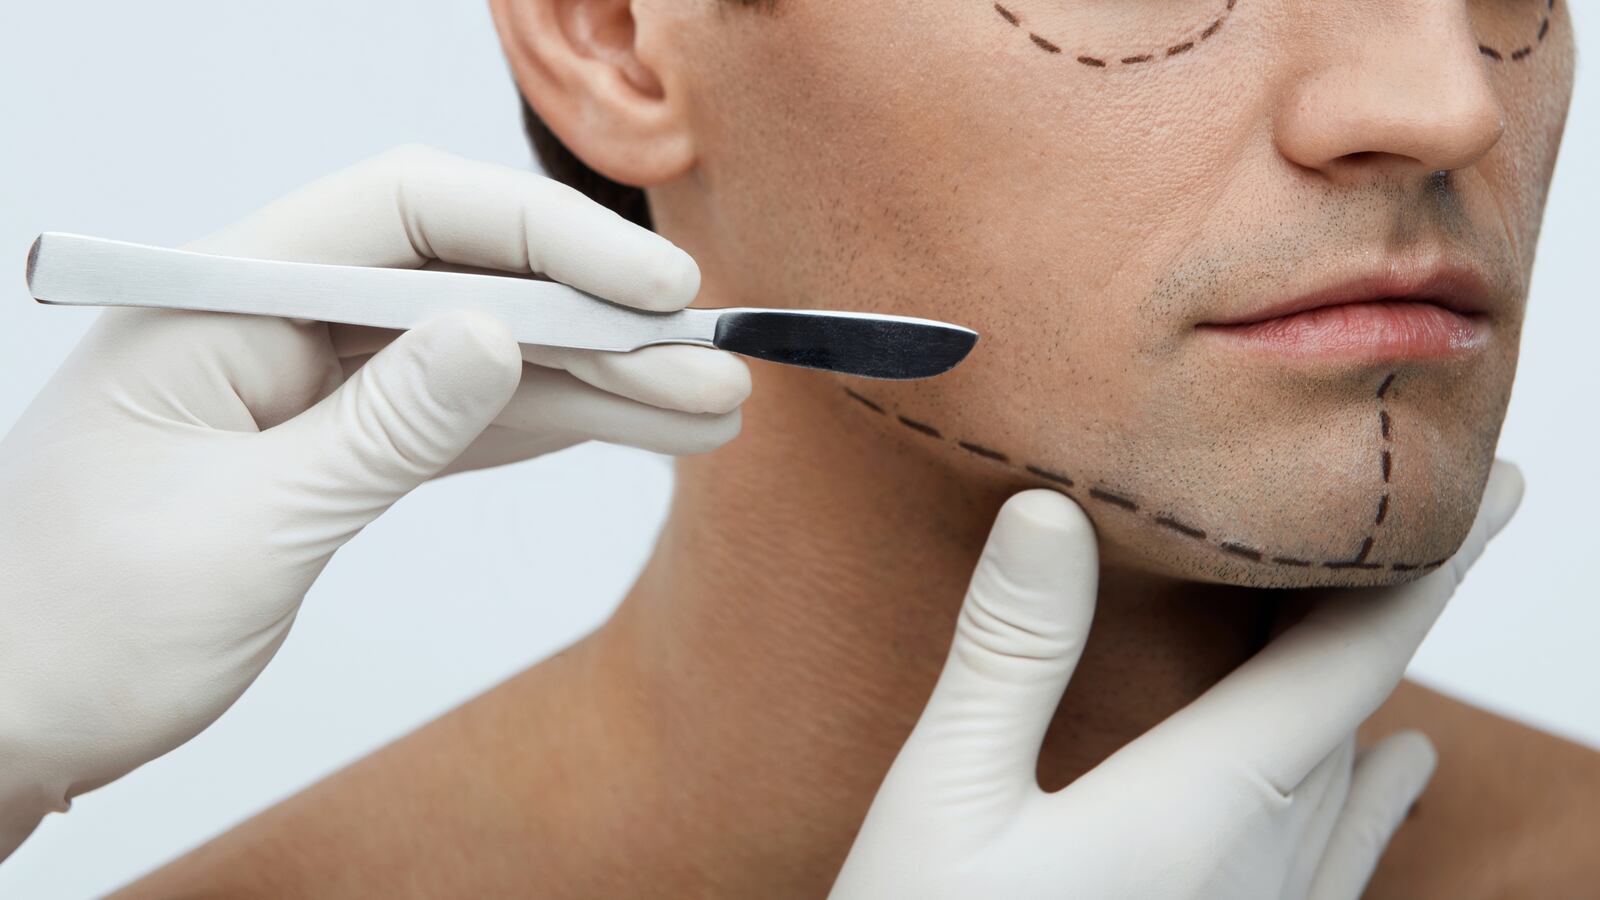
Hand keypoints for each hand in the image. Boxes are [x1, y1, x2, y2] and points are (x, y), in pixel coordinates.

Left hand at [0, 145, 749, 855]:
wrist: (13, 725)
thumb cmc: (75, 631)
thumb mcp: (245, 529)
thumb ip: (380, 426)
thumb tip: (496, 333)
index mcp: (218, 302)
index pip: (404, 217)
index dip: (541, 236)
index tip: (647, 288)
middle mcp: (271, 323)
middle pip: (461, 283)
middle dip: (592, 321)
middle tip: (707, 359)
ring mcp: (308, 386)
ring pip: (478, 357)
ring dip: (593, 382)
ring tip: (705, 407)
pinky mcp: (335, 450)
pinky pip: (458, 422)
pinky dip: (544, 428)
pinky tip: (628, 428)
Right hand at [830, 461, 1522, 899]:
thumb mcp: (945, 801)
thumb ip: (1010, 656)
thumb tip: (1053, 509)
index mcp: (1206, 803)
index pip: (1351, 656)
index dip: (1432, 563)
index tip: (1498, 484)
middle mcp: (1263, 863)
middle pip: (1361, 705)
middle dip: (1394, 606)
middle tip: (1434, 517)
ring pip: (1357, 781)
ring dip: (1377, 688)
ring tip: (1404, 619)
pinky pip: (1346, 861)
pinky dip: (1377, 795)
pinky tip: (1397, 779)